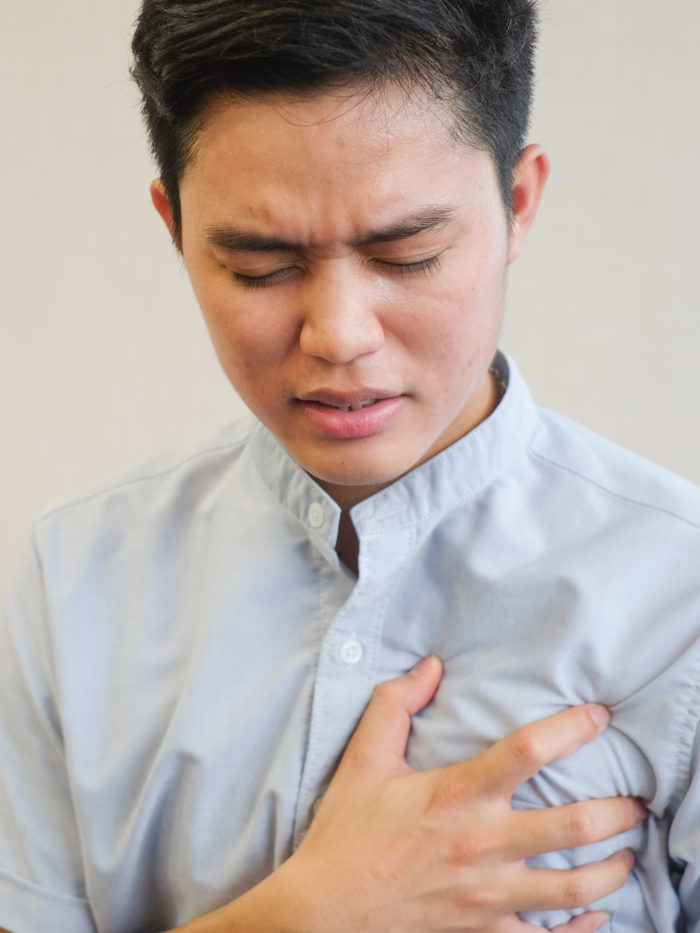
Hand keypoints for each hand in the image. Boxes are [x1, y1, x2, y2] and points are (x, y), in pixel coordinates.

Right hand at [280, 655, 640, 931]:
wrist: (325, 911)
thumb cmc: (346, 833)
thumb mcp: (363, 759)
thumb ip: (395, 704)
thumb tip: (430, 666)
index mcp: (457, 795)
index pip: (528, 751)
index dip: (572, 728)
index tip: (599, 716)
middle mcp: (483, 845)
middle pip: (574, 825)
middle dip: (617, 809)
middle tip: (634, 798)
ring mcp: (489, 895)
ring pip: (575, 887)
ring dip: (613, 868)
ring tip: (626, 849)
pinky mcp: (484, 932)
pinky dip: (582, 928)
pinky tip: (597, 913)